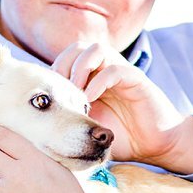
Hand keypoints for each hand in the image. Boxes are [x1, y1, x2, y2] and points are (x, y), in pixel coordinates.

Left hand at [52, 40, 192, 170]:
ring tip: (74, 91)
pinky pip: (116, 69)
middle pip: (78, 47)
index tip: (49, 96)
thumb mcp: (86, 128)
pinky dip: (99, 81)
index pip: (67, 58)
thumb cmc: (120, 137)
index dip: (54, 71)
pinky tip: (90, 100)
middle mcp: (105, 71)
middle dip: (63, 64)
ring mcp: (121, 73)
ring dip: (80, 67)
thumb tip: (38, 123)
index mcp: (91, 78)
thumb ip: (67, 119)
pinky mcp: (137, 80)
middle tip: (58, 90)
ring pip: (97, 49)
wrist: (154, 145)